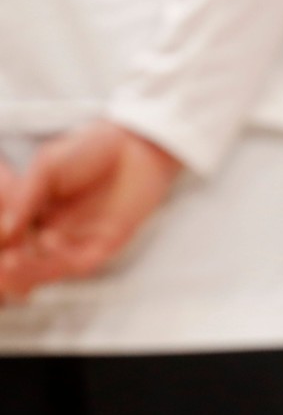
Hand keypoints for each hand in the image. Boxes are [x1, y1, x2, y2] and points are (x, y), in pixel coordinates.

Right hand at [0, 120, 181, 299]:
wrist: (137, 147)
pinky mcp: (105, 245)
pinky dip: (61, 258)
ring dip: (31, 268)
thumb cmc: (91, 150)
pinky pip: (79, 261)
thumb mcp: (48, 167)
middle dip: (11, 265)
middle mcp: (55, 230)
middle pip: (27, 257)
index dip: (0, 243)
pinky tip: (47, 243)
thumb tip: (5, 229)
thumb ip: (26, 195)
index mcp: (36, 212)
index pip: (12, 236)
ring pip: (50, 265)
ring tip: (11, 262)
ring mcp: (79, 240)